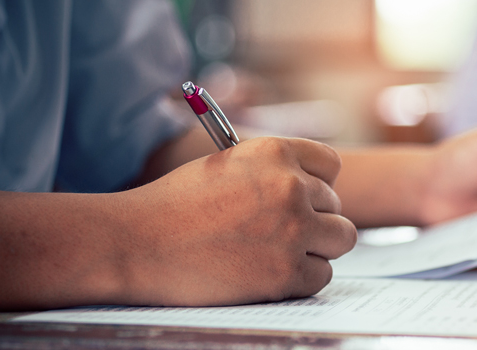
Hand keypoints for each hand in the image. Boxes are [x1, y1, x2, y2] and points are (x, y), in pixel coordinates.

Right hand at [118, 137, 356, 305]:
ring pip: (341, 240)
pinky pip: (321, 276)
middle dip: (313, 220)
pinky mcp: (286, 273)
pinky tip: (268, 274)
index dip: (319, 185)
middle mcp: (291, 187)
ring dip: (316, 249)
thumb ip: (272, 172)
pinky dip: (301, 280)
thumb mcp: (228, 165)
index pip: (331, 166)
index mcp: (276, 152)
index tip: (304, 199)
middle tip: (278, 233)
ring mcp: (292, 230)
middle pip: (336, 207)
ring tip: (279, 253)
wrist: (135, 244)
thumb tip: (311, 187)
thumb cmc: (174, 205)